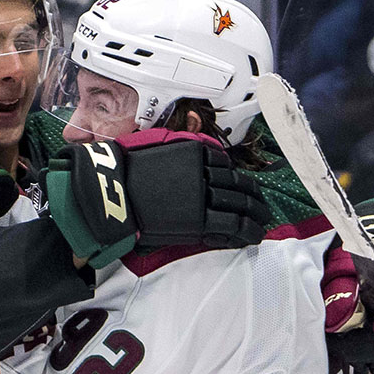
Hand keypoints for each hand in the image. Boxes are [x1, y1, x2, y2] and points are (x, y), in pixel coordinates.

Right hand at [43, 130, 272, 268]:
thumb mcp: (155, 145)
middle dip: (254, 196)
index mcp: (195, 152)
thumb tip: (200, 138)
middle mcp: (203, 172)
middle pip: (239, 184)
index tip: (246, 186)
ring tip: (263, 221)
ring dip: (256, 214)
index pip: (227, 165)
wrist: (111, 193)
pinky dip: (247, 231)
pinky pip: (232, 225)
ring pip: (240, 204)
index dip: (239, 178)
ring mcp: (203, 197)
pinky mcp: (199, 221)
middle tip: (263, 205)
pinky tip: (254, 235)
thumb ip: (179, 144)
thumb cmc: (125, 170)